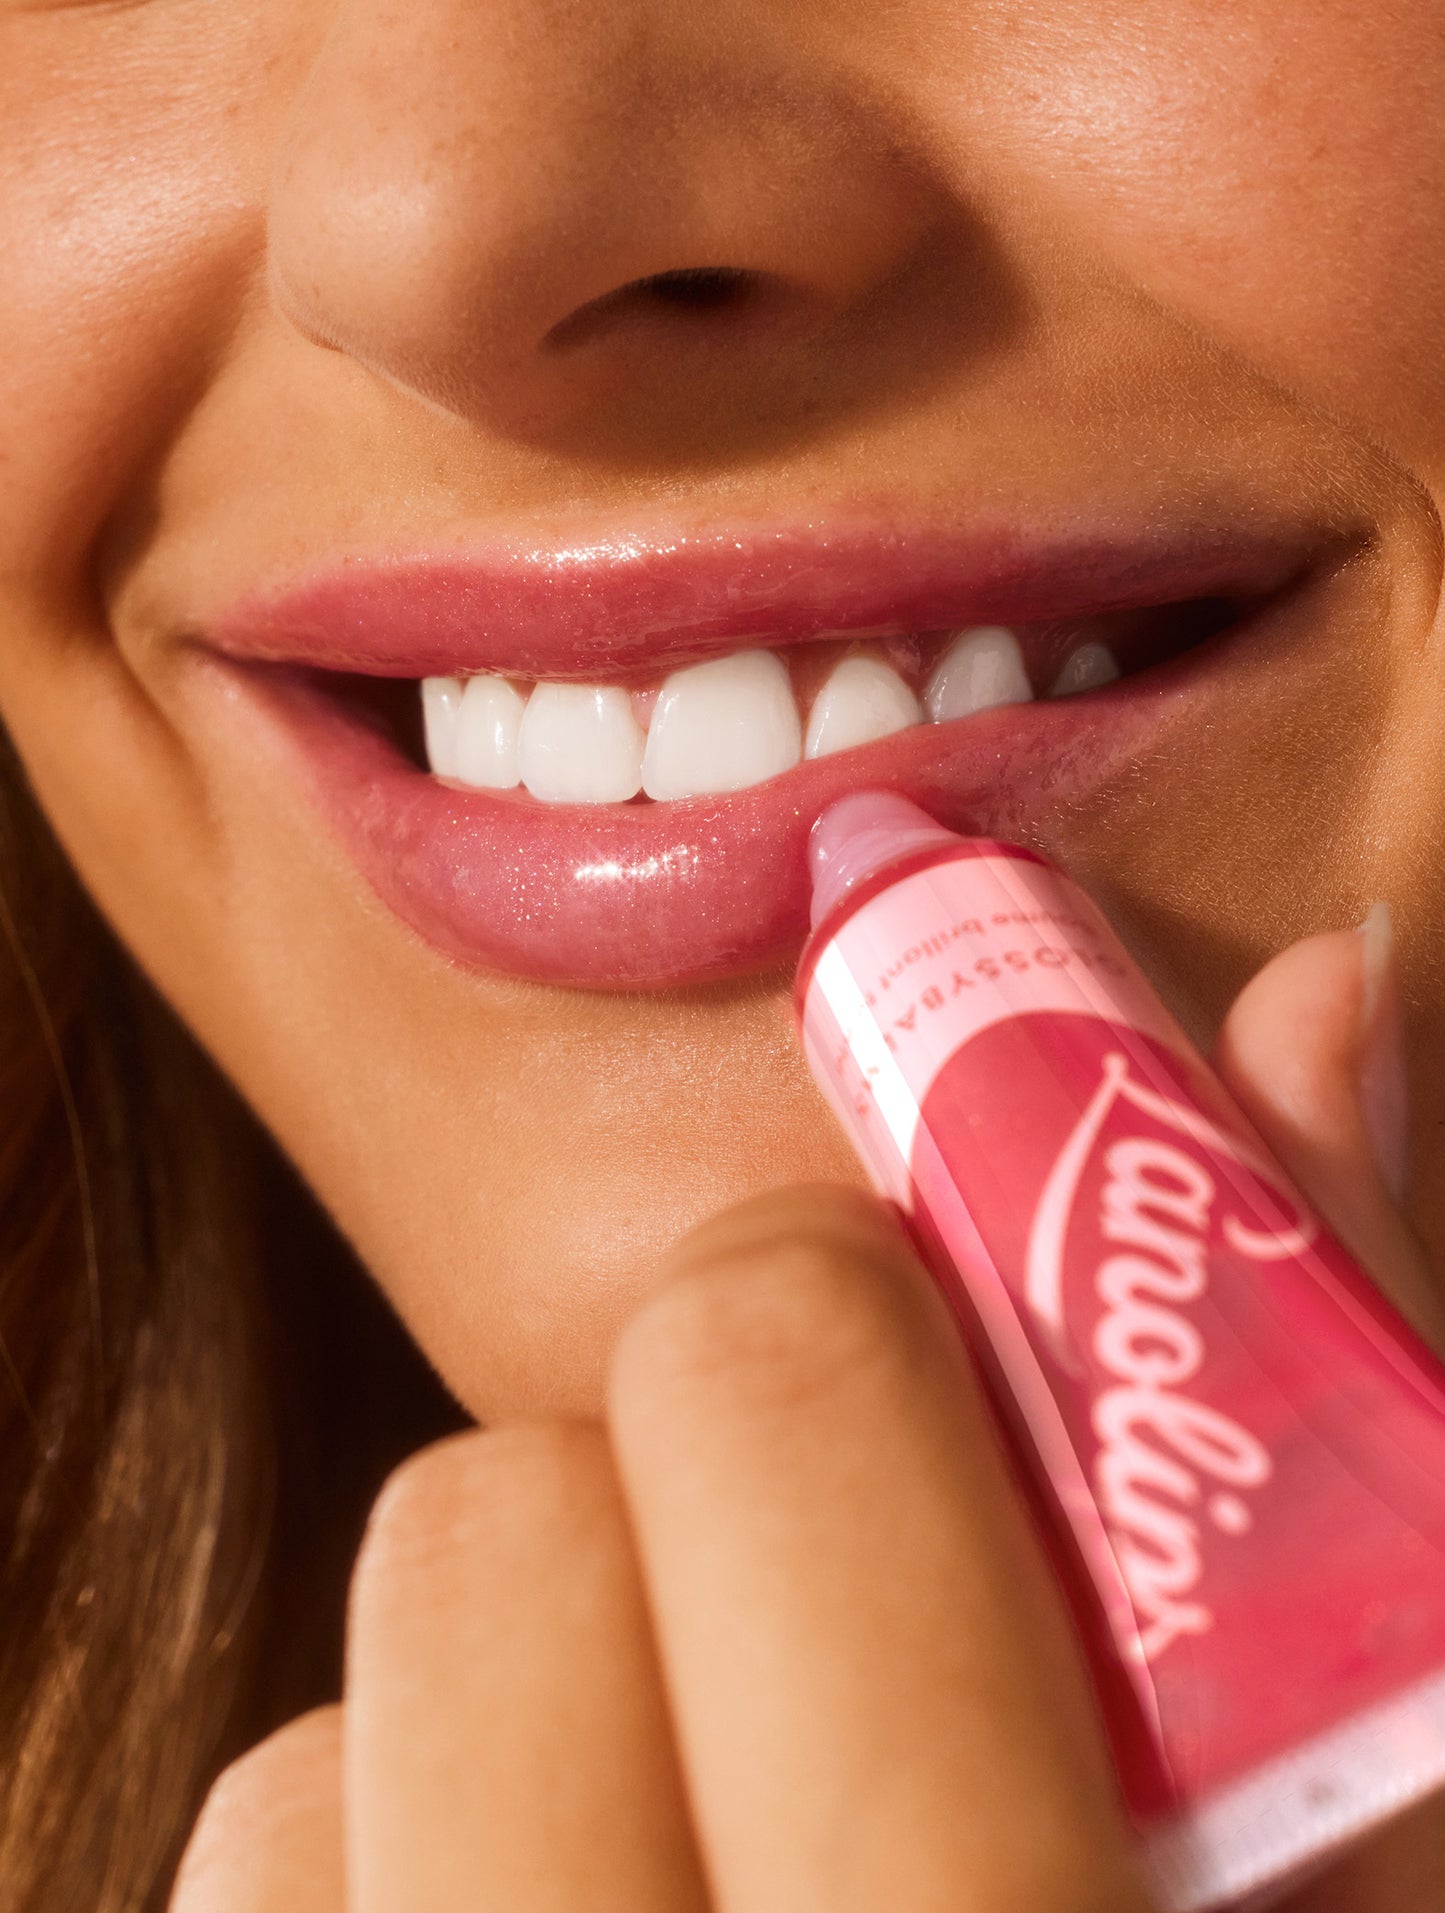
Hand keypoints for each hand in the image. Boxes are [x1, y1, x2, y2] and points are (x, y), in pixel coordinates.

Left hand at [171, 916, 1443, 1911]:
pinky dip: (408, 1882)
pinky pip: (257, 1896)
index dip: (877, 1316)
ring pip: (332, 1729)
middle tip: (849, 1578)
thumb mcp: (1410, 1806)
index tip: (937, 1309)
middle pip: (502, 1519)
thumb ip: (1361, 1406)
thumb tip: (1319, 989)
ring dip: (543, 1721)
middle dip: (698, 1482)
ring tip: (738, 1846)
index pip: (771, 1405)